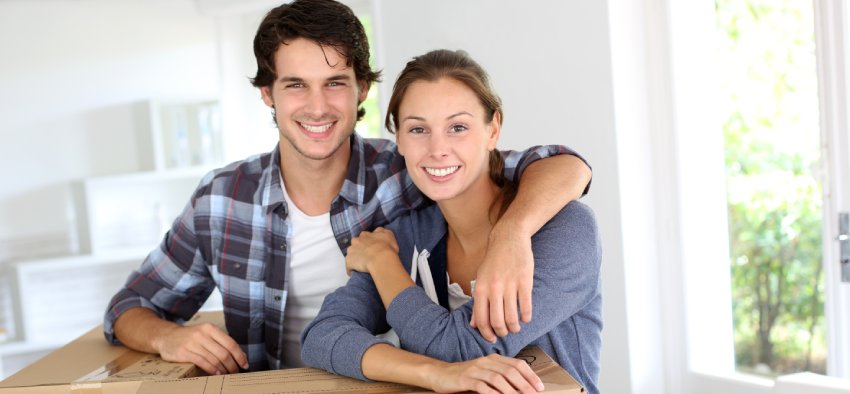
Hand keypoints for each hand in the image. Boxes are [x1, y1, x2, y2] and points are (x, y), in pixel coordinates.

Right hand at [153, 323, 247, 374]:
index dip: (240, 355)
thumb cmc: (190, 337)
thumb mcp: (205, 333)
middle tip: (236, 372)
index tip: (244, 364)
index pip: (230, 343)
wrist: (166, 336)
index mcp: (210, 328)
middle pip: (224, 353)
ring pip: (214, 359)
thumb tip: (239, 355)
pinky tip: (217, 374)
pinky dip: (212, 370)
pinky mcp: (184, 352)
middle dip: (233, 365)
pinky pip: (203, 363)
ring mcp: (193, 343)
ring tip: (227, 374)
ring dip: (224, 369)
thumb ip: (220, 342)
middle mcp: (202, 334)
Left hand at [346, 227, 399, 274]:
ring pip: (350, 254)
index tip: (371, 246)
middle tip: (366, 254)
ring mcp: (351, 251)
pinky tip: (356, 273)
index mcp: (365, 235)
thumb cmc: (386, 247)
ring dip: (354, 257)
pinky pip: (349, 267)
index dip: (368, 241)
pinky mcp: (348, 262)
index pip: (364, 236)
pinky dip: (351, 269)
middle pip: (355, 243)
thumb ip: (382, 231)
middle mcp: (356, 241)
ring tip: (361, 264)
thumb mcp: (388, 235)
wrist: (380, 259)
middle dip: (359, 248)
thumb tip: (379, 231)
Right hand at [428, 354, 543, 393]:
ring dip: (511, 390)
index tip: (540, 387)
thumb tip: (520, 388)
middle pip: (510, 371)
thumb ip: (500, 377)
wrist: (439, 374)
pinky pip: (482, 386)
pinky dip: (492, 393)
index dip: (530, 375)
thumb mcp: (485, 373)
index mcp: (493, 359)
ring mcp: (475, 369)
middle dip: (524, 384)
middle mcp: (486, 362)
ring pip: (498, 378)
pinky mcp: (465, 379)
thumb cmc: (465, 376)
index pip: (517, 364)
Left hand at [471, 225, 533, 341]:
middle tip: (505, 333)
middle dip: (502, 333)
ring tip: (516, 328)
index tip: (492, 339)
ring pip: (512, 317)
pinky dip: (526, 317)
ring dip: (514, 328)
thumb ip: (478, 302)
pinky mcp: (525, 281)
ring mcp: (510, 285)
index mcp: (480, 288)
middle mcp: (494, 288)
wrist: (508, 238)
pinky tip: (526, 318)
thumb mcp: (480, 279)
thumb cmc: (493, 261)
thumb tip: (474, 324)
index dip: (486, 333)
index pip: (481, 319)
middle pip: (497, 322)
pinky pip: (526, 307)